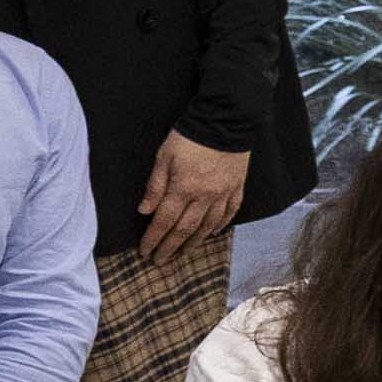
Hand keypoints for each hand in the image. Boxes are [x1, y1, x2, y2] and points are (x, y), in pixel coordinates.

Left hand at [140, 130, 250, 246]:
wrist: (225, 120)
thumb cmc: (189, 136)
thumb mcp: (163, 157)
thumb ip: (154, 186)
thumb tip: (144, 210)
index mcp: (183, 188)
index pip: (164, 221)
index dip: (153, 239)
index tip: (145, 252)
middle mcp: (205, 196)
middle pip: (185, 229)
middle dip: (171, 247)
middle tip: (160, 261)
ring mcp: (223, 193)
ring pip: (208, 226)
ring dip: (194, 243)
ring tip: (183, 254)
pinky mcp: (237, 187)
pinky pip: (230, 212)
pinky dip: (220, 226)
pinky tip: (212, 233)